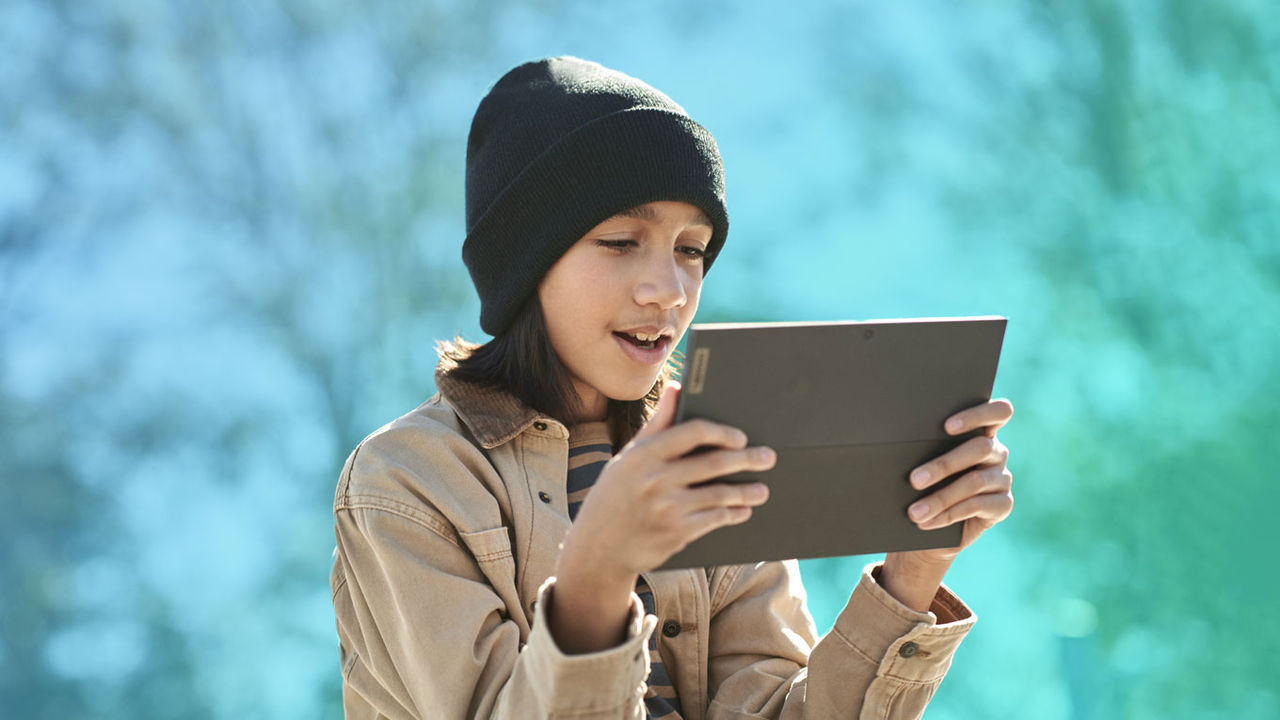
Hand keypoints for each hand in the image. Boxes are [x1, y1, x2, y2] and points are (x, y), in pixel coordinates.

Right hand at [557, 380, 777, 582]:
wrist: (599, 547)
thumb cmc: (616, 495)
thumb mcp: (629, 457)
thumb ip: (658, 423)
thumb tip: (678, 386)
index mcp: (643, 455)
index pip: (692, 432)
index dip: (721, 432)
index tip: (740, 436)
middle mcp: (655, 480)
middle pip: (714, 463)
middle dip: (747, 459)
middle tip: (767, 457)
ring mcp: (667, 509)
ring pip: (720, 494)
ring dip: (746, 491)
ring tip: (762, 490)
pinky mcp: (676, 534)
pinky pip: (714, 520)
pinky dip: (733, 514)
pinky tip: (742, 511)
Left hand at [894, 398, 1015, 565]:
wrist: (936, 527)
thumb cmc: (924, 483)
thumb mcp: (922, 462)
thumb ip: (922, 448)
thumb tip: (896, 444)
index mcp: (981, 431)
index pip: (997, 412)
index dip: (977, 414)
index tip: (947, 426)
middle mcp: (996, 451)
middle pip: (980, 448)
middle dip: (943, 464)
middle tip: (913, 480)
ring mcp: (1002, 478)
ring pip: (974, 481)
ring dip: (940, 497)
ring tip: (914, 511)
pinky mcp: (1003, 504)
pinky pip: (976, 506)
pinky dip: (948, 515)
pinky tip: (926, 522)